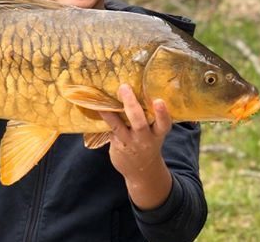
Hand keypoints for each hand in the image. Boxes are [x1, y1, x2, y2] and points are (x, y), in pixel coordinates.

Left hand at [98, 84, 173, 208]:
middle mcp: (144, 139)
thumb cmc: (148, 144)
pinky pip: (109, 129)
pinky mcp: (117, 145)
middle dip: (131, 104)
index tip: (159, 101)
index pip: (163, 124)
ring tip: (102, 99)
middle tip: (124, 87)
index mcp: (157, 134)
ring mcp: (129, 142)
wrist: (141, 172)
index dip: (162, 113)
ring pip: (118, 126)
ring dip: (111, 111)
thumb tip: (136, 92)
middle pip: (139, 122)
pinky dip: (104, 117)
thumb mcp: (154, 134)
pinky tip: (96, 107)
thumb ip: (149, 118)